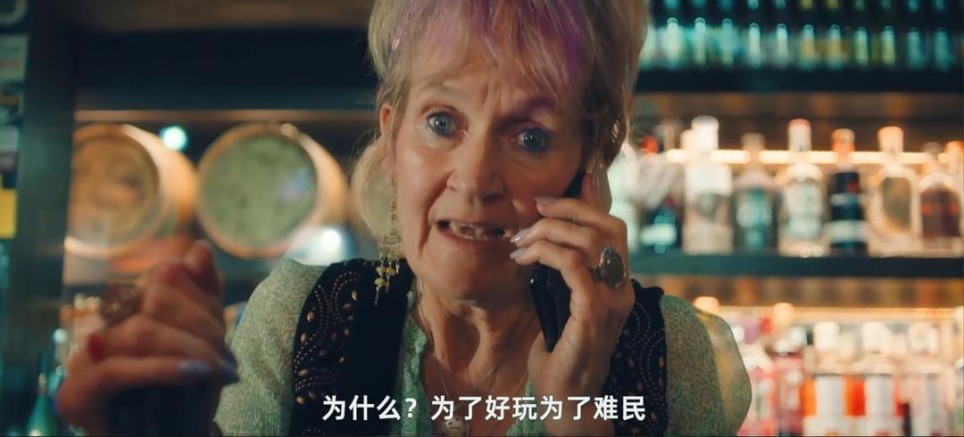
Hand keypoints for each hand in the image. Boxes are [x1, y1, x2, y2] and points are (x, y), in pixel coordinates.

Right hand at [57, 241, 237, 434]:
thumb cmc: (185, 391)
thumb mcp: (203, 339)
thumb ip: (202, 295)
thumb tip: (199, 249)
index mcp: (127, 308)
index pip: (164, 276)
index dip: (199, 296)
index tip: (223, 328)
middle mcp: (99, 326)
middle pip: (153, 299)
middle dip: (201, 326)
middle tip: (225, 358)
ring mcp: (81, 360)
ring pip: (139, 332)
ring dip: (191, 350)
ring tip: (219, 372)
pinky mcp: (75, 394)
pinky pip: (117, 370)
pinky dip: (163, 370)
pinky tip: (196, 375)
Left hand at [511, 165, 631, 434]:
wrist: (567, 400)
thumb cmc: (559, 355)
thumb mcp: (560, 303)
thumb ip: (561, 274)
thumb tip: (540, 240)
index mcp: (618, 282)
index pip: (613, 227)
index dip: (584, 203)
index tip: (545, 201)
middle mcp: (623, 288)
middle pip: (609, 225)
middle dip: (568, 209)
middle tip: (532, 214)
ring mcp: (613, 301)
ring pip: (590, 242)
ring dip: (549, 233)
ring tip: (520, 243)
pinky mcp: (594, 315)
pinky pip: (576, 268)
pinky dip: (548, 254)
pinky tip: (525, 260)